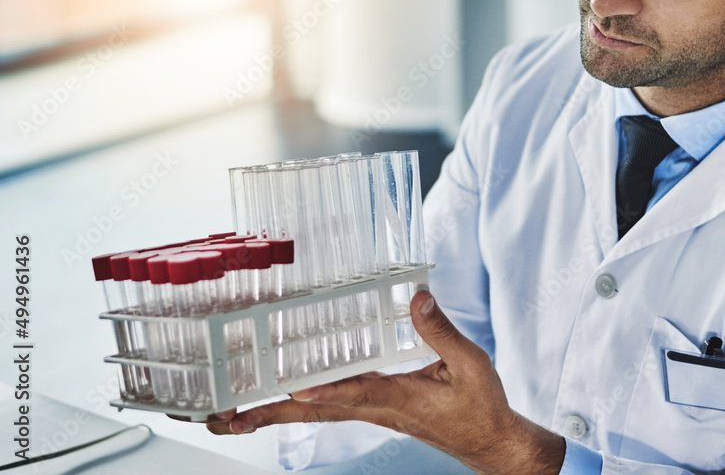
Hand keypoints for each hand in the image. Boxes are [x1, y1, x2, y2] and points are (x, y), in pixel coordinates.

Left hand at [206, 289, 565, 474]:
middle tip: (221, 418)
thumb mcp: (470, 363)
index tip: (288, 388)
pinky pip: (328, 408)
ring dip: (273, 412)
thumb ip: (440, 330)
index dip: (321, 390)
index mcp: (399, 398)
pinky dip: (298, 404)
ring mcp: (372, 412)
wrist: (489, 441)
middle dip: (267, 414)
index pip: (352, 393)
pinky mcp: (375, 410)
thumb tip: (416, 298)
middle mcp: (377, 409)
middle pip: (313, 411)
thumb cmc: (480, 406)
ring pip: (314, 412)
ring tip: (231, 415)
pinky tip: (282, 399)